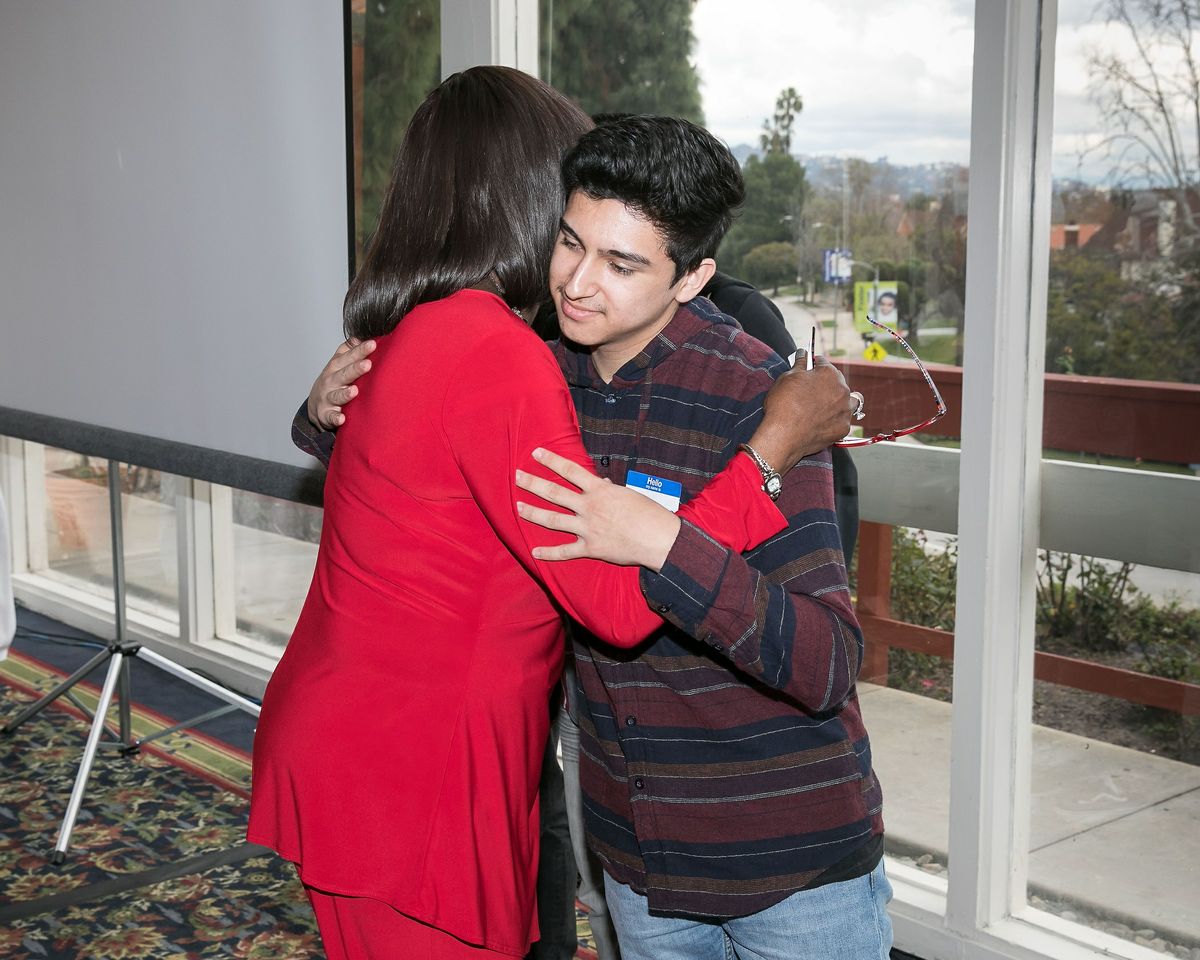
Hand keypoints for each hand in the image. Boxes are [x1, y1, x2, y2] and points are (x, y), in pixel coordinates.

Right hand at [307, 338, 375, 428]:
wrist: (315, 406)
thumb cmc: (332, 382)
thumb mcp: (337, 364)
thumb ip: (347, 351)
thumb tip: (358, 337)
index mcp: (335, 368)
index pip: (348, 357)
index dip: (360, 351)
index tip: (373, 344)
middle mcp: (331, 382)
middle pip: (344, 374)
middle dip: (355, 369)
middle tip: (367, 364)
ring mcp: (328, 399)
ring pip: (337, 396)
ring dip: (344, 394)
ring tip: (354, 391)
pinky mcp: (326, 415)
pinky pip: (331, 418)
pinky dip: (335, 418)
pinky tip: (341, 418)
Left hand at [515, 448, 680, 571]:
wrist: (659, 539)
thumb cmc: (649, 513)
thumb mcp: (629, 494)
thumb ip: (611, 490)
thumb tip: (603, 483)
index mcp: (599, 490)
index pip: (569, 470)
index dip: (550, 460)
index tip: (535, 453)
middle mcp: (589, 507)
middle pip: (554, 493)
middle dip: (532, 483)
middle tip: (517, 476)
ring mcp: (587, 528)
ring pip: (553, 520)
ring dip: (533, 513)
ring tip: (518, 508)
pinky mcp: (590, 548)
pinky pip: (565, 551)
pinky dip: (549, 554)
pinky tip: (534, 553)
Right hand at [748, 358, 851, 468]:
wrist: (783, 436)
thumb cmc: (783, 405)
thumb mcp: (787, 378)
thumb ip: (799, 364)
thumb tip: (803, 354)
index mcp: (829, 373)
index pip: (823, 363)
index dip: (813, 366)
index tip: (808, 370)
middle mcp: (842, 390)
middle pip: (837, 382)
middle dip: (826, 384)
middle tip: (810, 392)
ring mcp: (845, 411)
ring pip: (847, 402)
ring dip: (838, 402)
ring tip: (822, 407)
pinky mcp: (843, 429)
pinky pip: (842, 421)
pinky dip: (834, 420)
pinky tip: (821, 423)